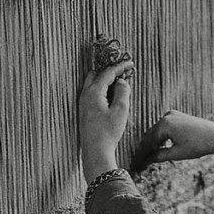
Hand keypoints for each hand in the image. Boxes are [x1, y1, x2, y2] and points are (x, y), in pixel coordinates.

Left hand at [79, 59, 132, 181]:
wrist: (95, 150)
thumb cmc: (109, 131)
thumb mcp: (121, 110)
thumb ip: (123, 91)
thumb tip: (121, 82)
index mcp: (94, 92)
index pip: (107, 73)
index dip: (120, 66)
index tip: (130, 63)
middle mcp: (85, 95)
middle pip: (96, 74)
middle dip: (109, 71)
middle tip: (123, 72)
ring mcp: (83, 103)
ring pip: (92, 83)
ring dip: (105, 80)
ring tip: (119, 83)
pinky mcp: (84, 110)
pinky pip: (92, 92)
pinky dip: (101, 88)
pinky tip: (111, 96)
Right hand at [133, 110, 213, 170]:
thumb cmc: (199, 145)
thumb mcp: (176, 153)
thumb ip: (159, 156)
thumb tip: (146, 160)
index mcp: (164, 125)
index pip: (147, 142)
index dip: (141, 155)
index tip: (135, 164)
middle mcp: (166, 116)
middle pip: (150, 135)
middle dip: (145, 149)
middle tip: (139, 163)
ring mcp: (172, 115)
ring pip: (156, 131)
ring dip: (151, 144)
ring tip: (146, 158)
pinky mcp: (177, 116)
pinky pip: (163, 128)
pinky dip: (160, 138)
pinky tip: (158, 148)